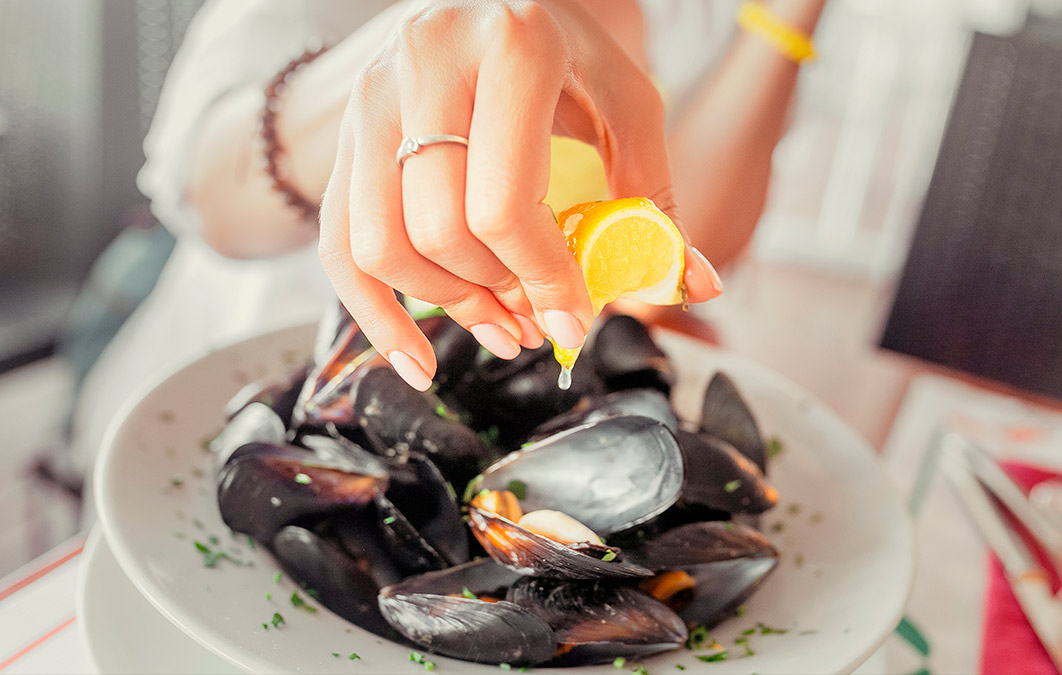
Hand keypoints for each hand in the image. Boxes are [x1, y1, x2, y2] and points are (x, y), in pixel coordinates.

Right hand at [319, 0, 722, 390]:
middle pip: (438, 230)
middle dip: (495, 294)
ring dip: (444, 305)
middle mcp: (425, 65)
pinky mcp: (345, 133)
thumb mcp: (624, 100)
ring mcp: (371, 98)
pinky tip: (415, 360)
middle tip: (539, 315)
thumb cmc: (565, 48)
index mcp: (509, 48)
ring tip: (497, 322)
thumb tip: (692, 286)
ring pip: (380, 244)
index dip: (541, 280)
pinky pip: (336, 241)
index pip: (503, 203)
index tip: (575, 322)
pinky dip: (371, 314)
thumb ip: (654, 193)